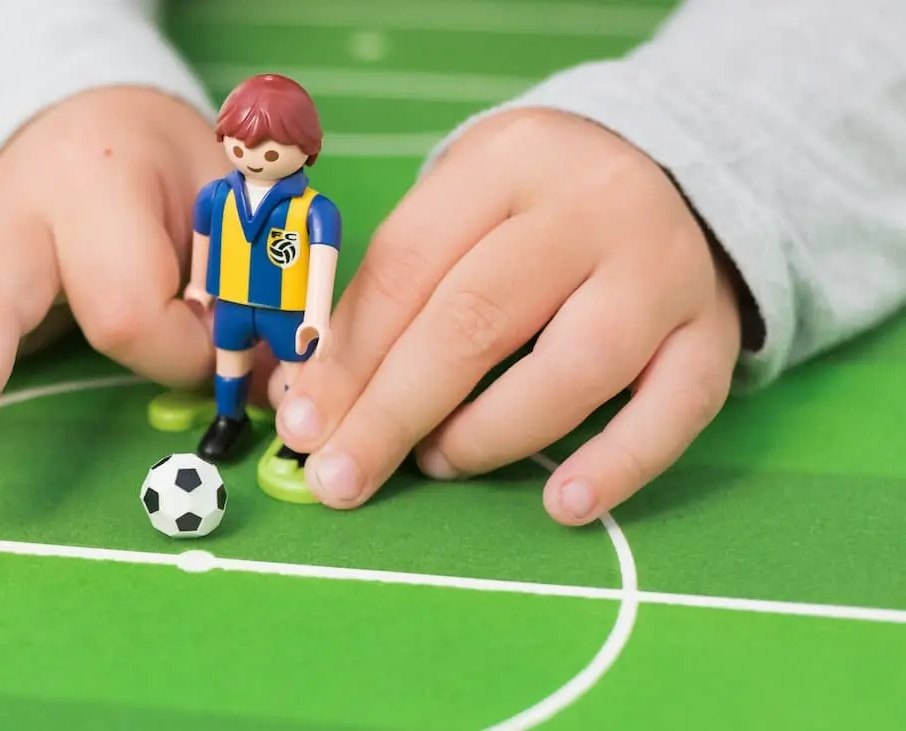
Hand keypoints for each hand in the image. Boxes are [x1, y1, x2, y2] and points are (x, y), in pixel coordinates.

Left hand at [276, 109, 742, 524]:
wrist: (674, 167)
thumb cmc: (530, 206)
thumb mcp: (455, 208)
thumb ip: (388, 293)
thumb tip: (308, 400)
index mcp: (504, 163)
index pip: (408, 266)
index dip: (348, 354)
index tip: (303, 423)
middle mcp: (589, 208)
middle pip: (477, 319)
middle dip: (394, 411)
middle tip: (342, 475)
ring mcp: (661, 270)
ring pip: (574, 367)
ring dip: (489, 434)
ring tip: (439, 462)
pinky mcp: (712, 330)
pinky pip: (676, 409)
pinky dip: (618, 465)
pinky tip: (564, 505)